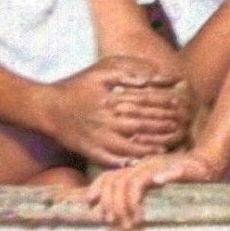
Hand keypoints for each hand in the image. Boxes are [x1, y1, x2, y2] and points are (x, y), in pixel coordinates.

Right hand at [40, 64, 188, 166]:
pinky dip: (129, 161)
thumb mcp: (103, 69)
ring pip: (130, 146)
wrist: (47, 107)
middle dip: (163, 126)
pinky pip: (112, 160)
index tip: (180, 105)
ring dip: (151, 146)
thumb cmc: (78, 84)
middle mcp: (105, 119)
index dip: (165, 104)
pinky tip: (143, 160)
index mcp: (110, 97)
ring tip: (168, 145)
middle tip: (181, 126)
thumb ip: (131, 69)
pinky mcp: (90, 151)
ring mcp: (97, 137)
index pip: (145, 102)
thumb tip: (157, 76)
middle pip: (141, 124)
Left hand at [74, 151, 219, 230]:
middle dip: (113, 203)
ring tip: (133, 219)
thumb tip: (107, 209)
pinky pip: (172, 171)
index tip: (91, 203)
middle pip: (118, 181)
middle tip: (116, 222)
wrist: (205, 164)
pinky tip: (159, 182)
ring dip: (131, 201)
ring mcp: (162, 166)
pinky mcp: (182, 168)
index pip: (109, 175)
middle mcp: (145, 166)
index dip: (97, 188)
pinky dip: (165, 176)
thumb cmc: (176, 179)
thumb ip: (131, 192)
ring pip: (137, 180)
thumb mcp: (149, 185)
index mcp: (135, 170)